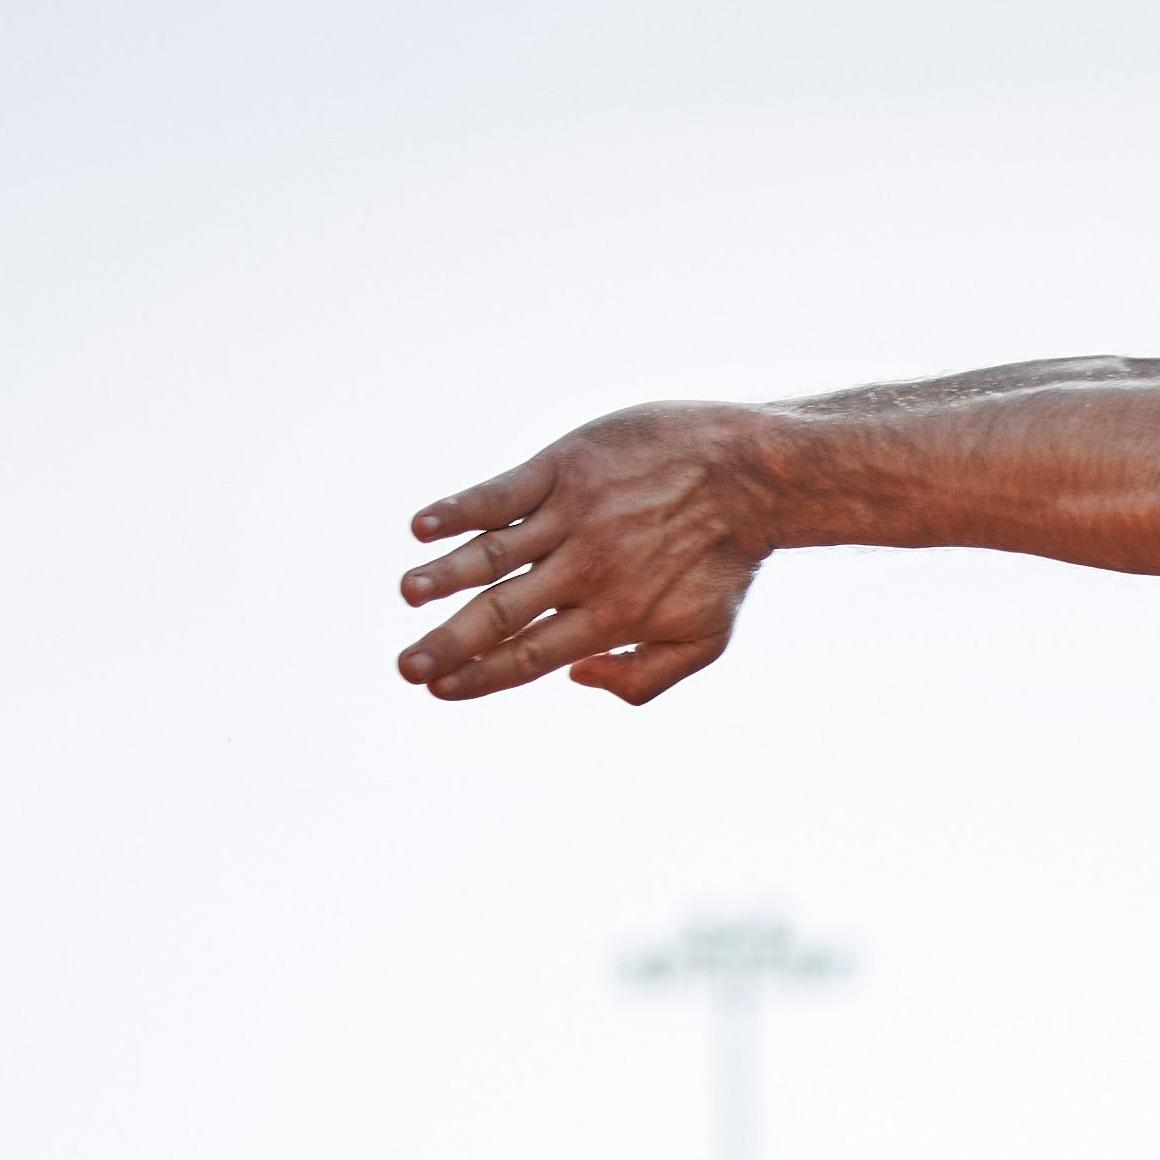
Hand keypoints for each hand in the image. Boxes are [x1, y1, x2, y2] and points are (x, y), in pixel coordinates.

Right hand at [397, 404, 776, 705]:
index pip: (532, 656)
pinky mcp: (567, 467)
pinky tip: (423, 526)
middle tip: (404, 668)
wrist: (755, 474)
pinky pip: (504, 491)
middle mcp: (587, 569)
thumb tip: (574, 678)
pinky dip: (462, 509)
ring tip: (408, 595)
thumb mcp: (704, 640)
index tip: (439, 692)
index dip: (481, 677)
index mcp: (614, 617)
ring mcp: (573, 515)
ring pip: (495, 552)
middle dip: (449, 644)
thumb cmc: (726, 561)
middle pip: (503, 613)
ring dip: (445, 575)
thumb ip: (643, 679)